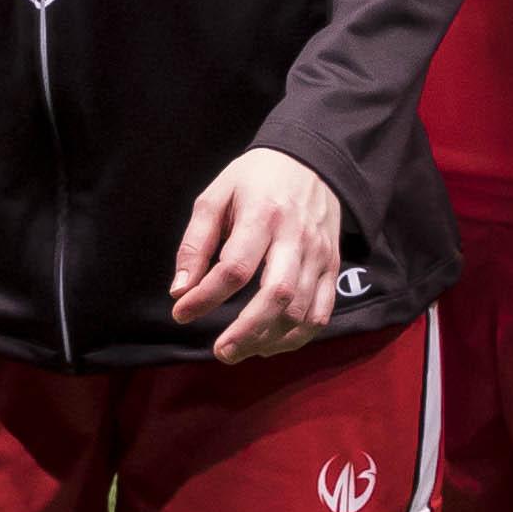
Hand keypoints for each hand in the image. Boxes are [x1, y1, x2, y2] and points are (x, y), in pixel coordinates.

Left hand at [169, 149, 344, 360]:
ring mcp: (319, 255)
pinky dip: (297, 337)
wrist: (311, 160)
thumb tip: (180, 290)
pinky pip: (322, 312)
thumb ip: (195, 243)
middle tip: (219, 351)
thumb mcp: (216, 196)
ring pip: (301, 310)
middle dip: (246, 331)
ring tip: (238, 350)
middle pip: (276, 295)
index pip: (234, 267)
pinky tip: (270, 345)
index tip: (181, 312)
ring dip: (269, 339)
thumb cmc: (255, 179)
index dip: (205, 297)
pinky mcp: (332, 266)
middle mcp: (296, 238)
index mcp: (262, 215)